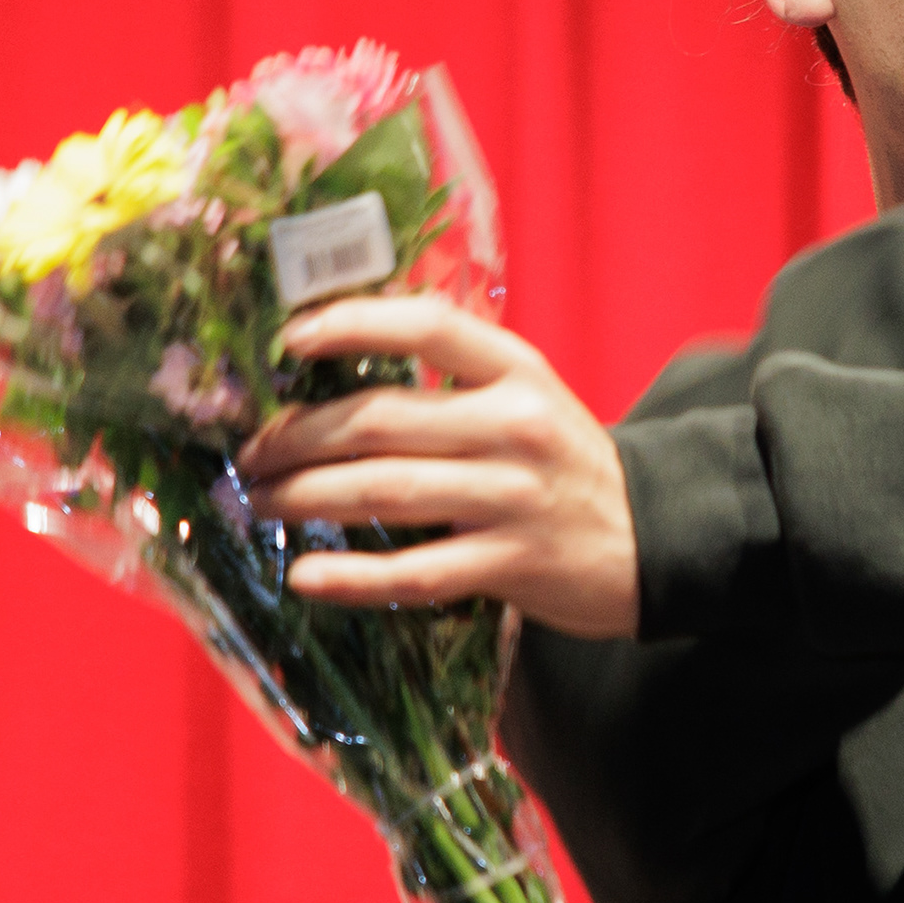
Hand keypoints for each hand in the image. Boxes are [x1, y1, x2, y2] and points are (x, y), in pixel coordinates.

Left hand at [234, 294, 638, 638]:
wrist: (654, 538)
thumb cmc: (563, 461)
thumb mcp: (525, 396)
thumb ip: (451, 376)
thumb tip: (334, 364)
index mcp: (517, 370)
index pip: (426, 325)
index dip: (350, 324)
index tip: (288, 340)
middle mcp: (515, 425)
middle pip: (381, 419)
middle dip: (297, 436)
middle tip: (249, 453)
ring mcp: (514, 498)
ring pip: (385, 492)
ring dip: (305, 498)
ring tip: (258, 503)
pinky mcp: (512, 565)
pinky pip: (416, 575)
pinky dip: (352, 578)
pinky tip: (305, 577)